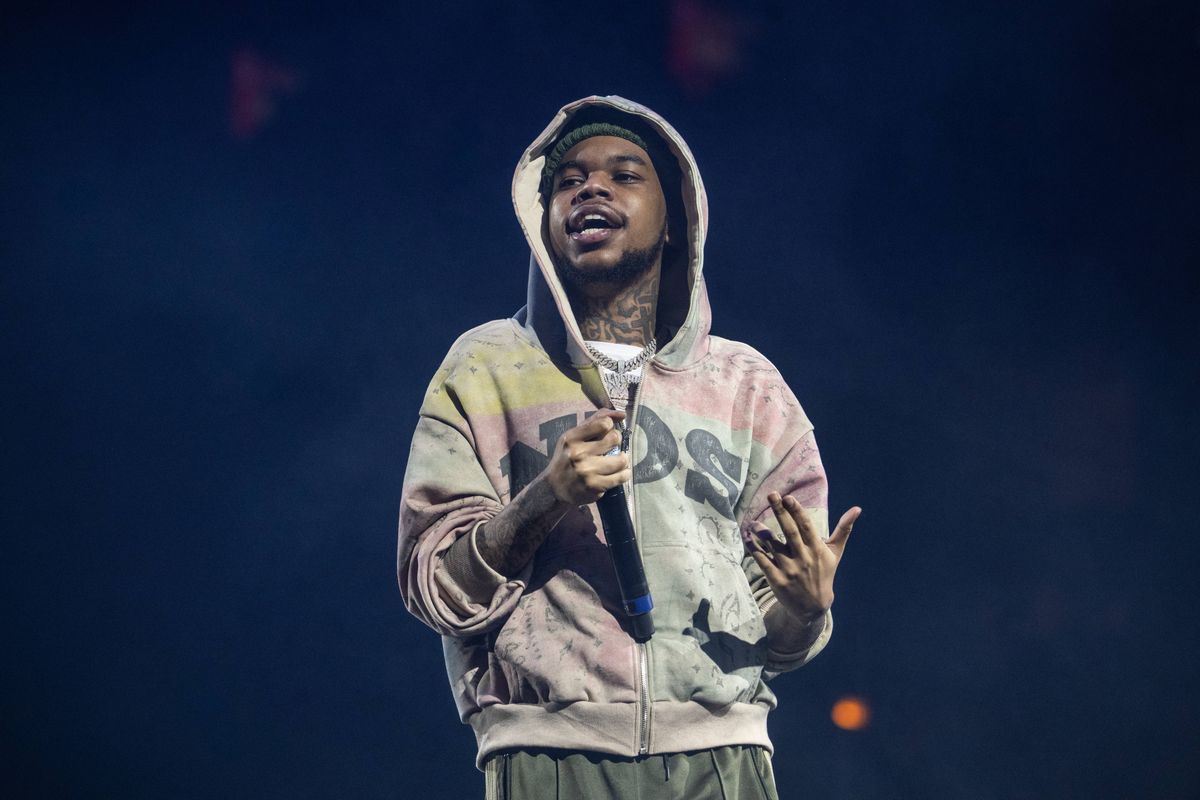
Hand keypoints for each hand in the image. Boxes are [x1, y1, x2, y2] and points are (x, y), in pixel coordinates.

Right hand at [545, 410, 631, 505]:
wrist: (554, 489)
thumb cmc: (567, 458)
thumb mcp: (573, 437)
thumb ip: (595, 421)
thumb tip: (621, 414)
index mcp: (572, 438)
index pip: (604, 423)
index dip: (610, 426)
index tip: (607, 432)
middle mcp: (578, 454)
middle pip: (614, 439)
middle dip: (616, 441)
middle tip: (612, 447)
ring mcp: (587, 472)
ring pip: (621, 460)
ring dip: (623, 460)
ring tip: (617, 461)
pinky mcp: (595, 487)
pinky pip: (621, 477)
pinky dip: (624, 474)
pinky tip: (618, 473)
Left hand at [750, 492, 860, 620]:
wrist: (813, 607)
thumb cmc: (824, 574)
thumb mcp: (835, 553)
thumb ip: (843, 530)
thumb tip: (857, 509)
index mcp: (817, 549)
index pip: (806, 526)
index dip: (797, 511)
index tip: (788, 497)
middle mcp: (803, 558)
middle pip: (790, 532)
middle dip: (780, 512)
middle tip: (771, 495)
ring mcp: (789, 570)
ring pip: (773, 546)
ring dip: (762, 532)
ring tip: (754, 522)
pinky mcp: (777, 580)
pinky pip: (763, 561)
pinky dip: (754, 550)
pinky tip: (748, 539)